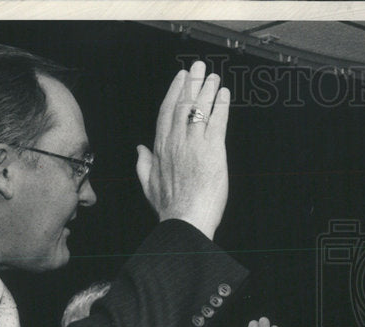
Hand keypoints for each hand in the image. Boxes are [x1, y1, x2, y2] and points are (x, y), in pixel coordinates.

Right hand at [136, 61, 229, 238]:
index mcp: (161, 148)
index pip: (166, 112)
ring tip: (213, 77)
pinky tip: (224, 95)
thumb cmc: (170, 208)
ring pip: (199, 109)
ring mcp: (194, 144)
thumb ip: (143, 163)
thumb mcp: (148, 184)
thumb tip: (139, 148)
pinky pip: (217, 122)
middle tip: (198, 67)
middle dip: (191, 83)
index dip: (174, 92)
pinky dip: (221, 106)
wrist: (185, 220)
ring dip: (207, 90)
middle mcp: (176, 142)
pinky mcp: (212, 151)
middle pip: (183, 104)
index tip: (180, 80)